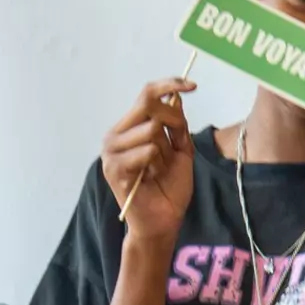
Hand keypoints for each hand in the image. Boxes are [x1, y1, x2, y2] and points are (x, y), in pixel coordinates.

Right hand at [102, 78, 196, 240]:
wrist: (162, 220)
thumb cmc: (170, 188)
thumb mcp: (181, 151)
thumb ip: (177, 126)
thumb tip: (177, 97)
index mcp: (129, 128)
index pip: (146, 95)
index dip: (169, 85)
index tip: (193, 85)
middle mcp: (116, 135)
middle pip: (147, 105)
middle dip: (172, 120)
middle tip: (177, 145)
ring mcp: (111, 151)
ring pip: (150, 129)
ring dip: (165, 150)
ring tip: (159, 169)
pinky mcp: (114, 168)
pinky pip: (146, 150)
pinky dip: (157, 162)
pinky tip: (151, 177)